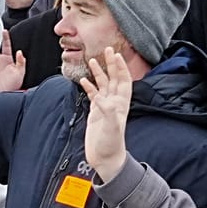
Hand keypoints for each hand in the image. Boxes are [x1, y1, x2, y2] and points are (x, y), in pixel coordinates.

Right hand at [76, 46, 134, 183]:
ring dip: (99, 72)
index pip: (123, 80)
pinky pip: (93, 95)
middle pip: (113, 78)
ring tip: (93, 60)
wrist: (105, 159)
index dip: (121, 67)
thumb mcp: (111, 128)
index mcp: (121, 104)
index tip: (116, 55)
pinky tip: (83, 80)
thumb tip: (102, 99)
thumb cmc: (111, 145)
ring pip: (102, 85)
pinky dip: (89, 86)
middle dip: (111, 64)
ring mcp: (105, 106)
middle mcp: (114, 103)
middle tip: (107, 49)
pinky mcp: (95, 112)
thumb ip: (108, 112)